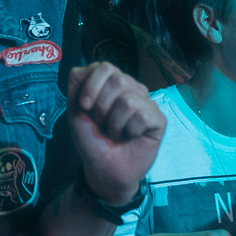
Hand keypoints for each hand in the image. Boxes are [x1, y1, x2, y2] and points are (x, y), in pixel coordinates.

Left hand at [68, 62, 165, 203]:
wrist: (103, 169)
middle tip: (102, 123)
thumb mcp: (76, 110)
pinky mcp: (159, 120)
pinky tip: (131, 137)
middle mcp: (132, 88)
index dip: (91, 86)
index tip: (84, 107)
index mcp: (113, 83)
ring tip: (116, 133)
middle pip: (118, 81)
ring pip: (129, 100)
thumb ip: (76, 85)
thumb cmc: (91, 139)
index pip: (105, 67)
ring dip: (114, 123)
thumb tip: (80, 67)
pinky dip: (130, 131)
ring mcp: (147, 103)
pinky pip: (142, 116)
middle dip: (102, 107)